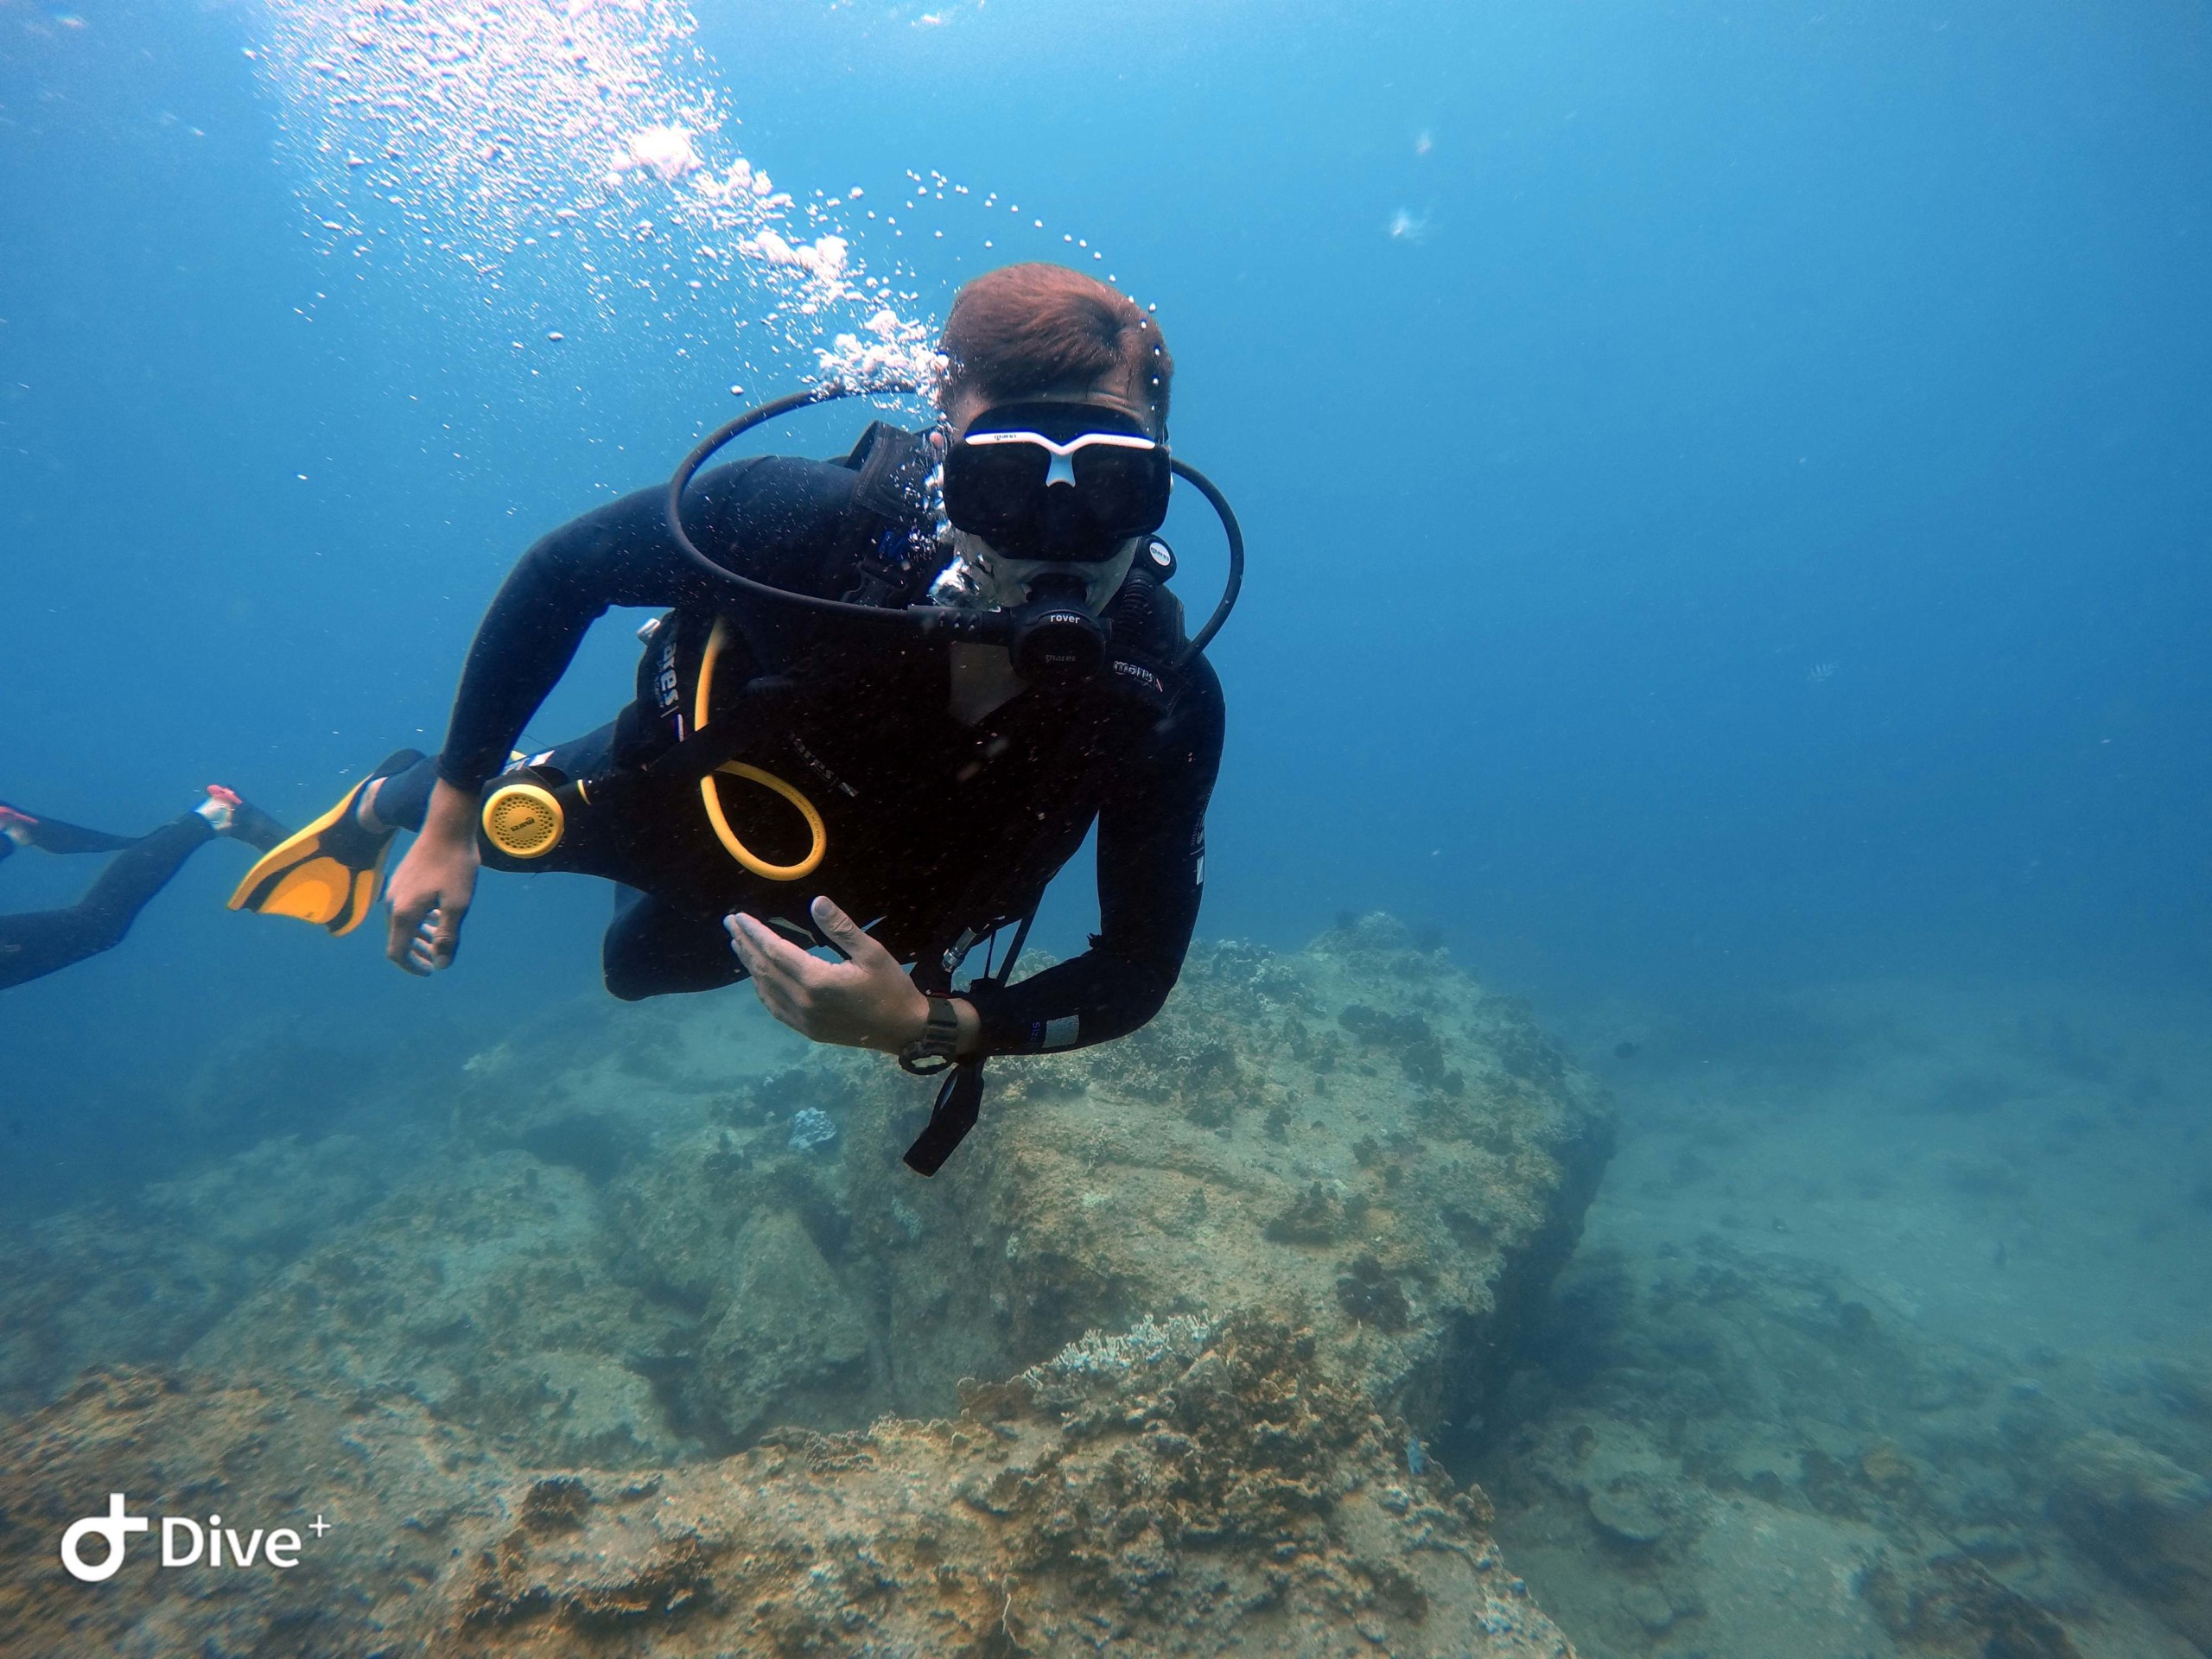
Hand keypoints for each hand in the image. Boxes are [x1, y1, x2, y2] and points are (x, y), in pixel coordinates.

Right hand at [384, 778, 478, 975]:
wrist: (447, 827)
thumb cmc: (456, 866)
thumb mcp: (458, 905)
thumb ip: (448, 936)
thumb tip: (441, 964)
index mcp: (404, 913)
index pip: (397, 952)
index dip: (412, 967)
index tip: (431, 971)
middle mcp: (393, 903)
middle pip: (398, 938)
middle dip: (417, 953)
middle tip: (438, 960)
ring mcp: (396, 890)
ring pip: (403, 923)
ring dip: (419, 936)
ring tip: (439, 942)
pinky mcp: (402, 880)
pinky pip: (406, 908)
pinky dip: (420, 919)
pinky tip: (438, 917)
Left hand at [727, 896, 972, 1053]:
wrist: (903, 1030)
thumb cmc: (891, 987)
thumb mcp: (872, 952)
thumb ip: (841, 928)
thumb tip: (816, 902)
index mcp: (818, 980)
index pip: (775, 951)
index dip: (755, 932)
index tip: (739, 916)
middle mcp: (803, 1002)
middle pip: (764, 969)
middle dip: (745, 944)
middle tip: (729, 923)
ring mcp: (802, 1019)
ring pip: (765, 989)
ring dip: (749, 965)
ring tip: (738, 944)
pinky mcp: (806, 1030)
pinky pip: (774, 1007)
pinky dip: (761, 988)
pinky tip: (757, 977)